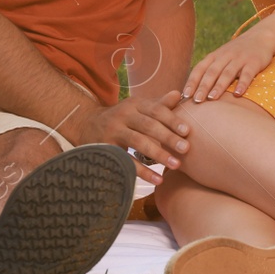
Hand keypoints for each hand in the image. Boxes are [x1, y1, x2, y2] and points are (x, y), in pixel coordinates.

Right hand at [74, 90, 188, 184]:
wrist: (86, 124)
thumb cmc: (122, 118)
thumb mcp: (138, 108)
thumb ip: (158, 104)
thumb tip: (178, 94)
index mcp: (135, 104)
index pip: (156, 110)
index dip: (172, 120)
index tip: (188, 131)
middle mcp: (123, 115)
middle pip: (149, 125)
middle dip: (168, 138)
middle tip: (186, 149)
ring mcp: (113, 131)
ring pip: (138, 142)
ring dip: (158, 154)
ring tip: (176, 165)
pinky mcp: (106, 148)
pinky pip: (127, 160)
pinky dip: (143, 171)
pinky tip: (158, 180)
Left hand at [183, 24, 274, 102]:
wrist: (261, 36)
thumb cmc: (237, 52)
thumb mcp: (221, 57)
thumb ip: (210, 70)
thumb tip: (194, 91)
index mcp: (215, 56)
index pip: (200, 68)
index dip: (192, 81)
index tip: (185, 95)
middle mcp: (225, 56)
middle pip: (212, 72)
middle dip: (203, 86)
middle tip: (196, 101)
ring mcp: (240, 58)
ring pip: (227, 73)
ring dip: (219, 86)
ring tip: (212, 98)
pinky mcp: (254, 62)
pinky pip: (247, 74)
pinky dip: (242, 84)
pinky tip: (237, 94)